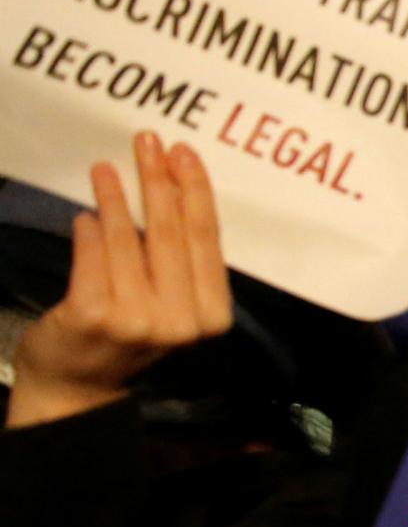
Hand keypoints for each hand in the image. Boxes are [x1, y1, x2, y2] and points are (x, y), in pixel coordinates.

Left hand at [8, 133, 232, 428]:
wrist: (76, 385)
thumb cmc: (128, 334)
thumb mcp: (172, 304)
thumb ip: (181, 262)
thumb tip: (175, 189)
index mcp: (212, 316)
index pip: (207, 240)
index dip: (194, 192)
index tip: (183, 154)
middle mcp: (181, 320)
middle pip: (171, 233)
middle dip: (160, 181)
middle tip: (149, 142)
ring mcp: (136, 320)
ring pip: (128, 240)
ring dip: (115, 198)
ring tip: (105, 168)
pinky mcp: (93, 316)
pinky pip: (93, 256)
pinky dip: (89, 230)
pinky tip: (85, 215)